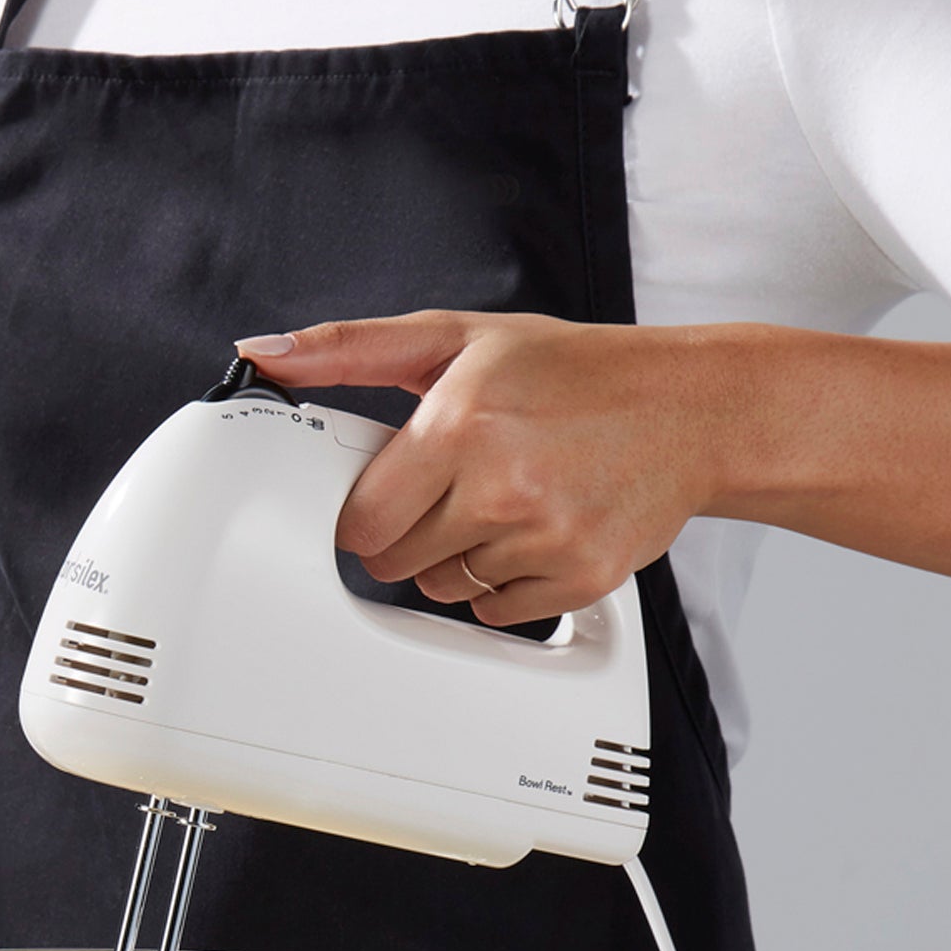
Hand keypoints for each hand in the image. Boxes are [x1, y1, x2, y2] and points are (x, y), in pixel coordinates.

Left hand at [235, 312, 745, 626]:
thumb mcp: (456, 338)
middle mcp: (499, 486)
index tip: (388, 494)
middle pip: (393, 564)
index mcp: (457, 424)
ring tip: (506, 501)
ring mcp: (543, 539)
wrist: (688, 409)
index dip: (365, 512)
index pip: (359, 521)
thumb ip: (350, 350)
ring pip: (444, 590)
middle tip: (456, 489)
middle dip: (410, 533)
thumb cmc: (571, 371)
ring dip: (459, 558)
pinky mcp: (579, 579)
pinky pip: (498, 612)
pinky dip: (507, 584)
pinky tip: (537, 531)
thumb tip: (262, 355)